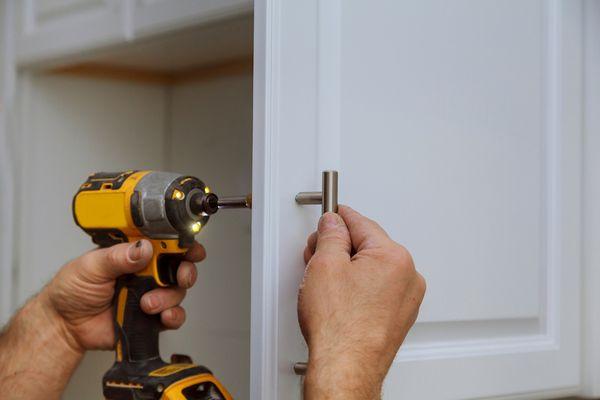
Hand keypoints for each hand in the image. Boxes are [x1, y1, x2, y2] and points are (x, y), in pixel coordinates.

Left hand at [41, 239, 203, 351]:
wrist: (64, 326)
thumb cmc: (72, 291)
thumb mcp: (91, 266)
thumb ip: (118, 256)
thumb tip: (143, 248)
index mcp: (134, 253)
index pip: (165, 243)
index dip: (181, 243)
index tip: (187, 247)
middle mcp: (147, 272)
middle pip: (180, 266)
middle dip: (186, 270)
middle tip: (179, 274)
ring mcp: (151, 294)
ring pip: (178, 292)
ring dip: (169, 296)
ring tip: (148, 303)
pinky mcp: (151, 317)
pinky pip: (174, 316)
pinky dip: (174, 316)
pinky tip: (163, 315)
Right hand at [298, 206, 425, 398]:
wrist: (346, 368)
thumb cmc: (340, 327)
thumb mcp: (324, 265)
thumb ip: (330, 235)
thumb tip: (333, 224)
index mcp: (394, 257)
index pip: (361, 223)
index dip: (337, 219)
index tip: (329, 216)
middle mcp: (408, 276)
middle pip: (368, 245)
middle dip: (340, 247)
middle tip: (316, 255)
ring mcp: (406, 299)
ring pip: (372, 268)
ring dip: (348, 268)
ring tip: (324, 283)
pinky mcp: (398, 316)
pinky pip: (377, 289)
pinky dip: (358, 287)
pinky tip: (338, 298)